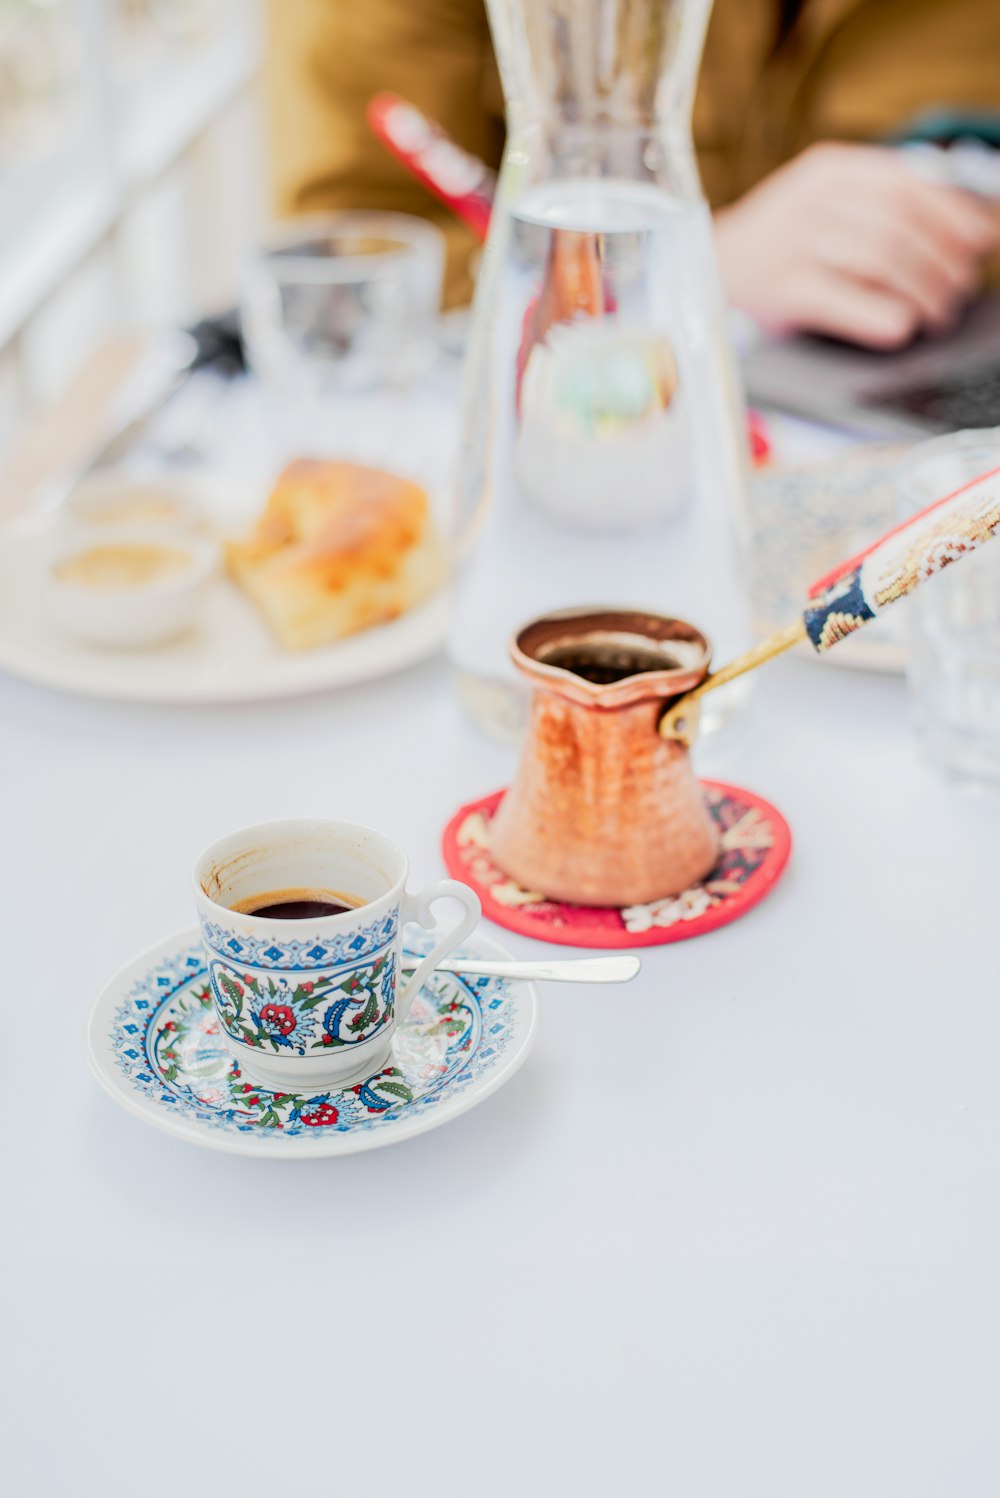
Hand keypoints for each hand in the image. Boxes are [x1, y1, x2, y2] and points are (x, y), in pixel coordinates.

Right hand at [714, 142, 999, 348]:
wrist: (702, 274)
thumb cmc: (778, 247)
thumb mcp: (827, 208)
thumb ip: (887, 209)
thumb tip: (971, 227)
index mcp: (829, 170)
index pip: (909, 183)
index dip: (954, 214)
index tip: (981, 241)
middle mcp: (810, 199)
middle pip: (900, 223)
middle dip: (942, 260)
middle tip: (958, 288)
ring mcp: (792, 243)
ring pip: (882, 258)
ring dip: (922, 290)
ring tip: (936, 312)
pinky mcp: (781, 289)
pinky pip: (846, 300)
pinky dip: (883, 315)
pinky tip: (901, 326)